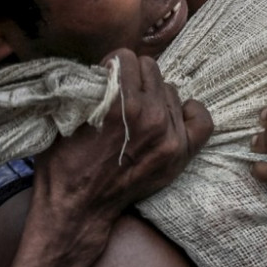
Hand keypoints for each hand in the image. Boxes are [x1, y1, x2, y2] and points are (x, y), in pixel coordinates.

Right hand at [29, 50, 212, 254]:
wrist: (78, 209)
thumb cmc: (65, 163)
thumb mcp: (67, 115)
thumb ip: (90, 86)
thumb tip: (109, 66)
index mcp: (119, 104)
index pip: (126, 57)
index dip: (111, 67)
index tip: (105, 79)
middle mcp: (150, 116)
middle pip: (151, 69)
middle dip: (133, 78)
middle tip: (120, 97)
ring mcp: (169, 136)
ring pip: (171, 89)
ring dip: (154, 96)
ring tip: (138, 114)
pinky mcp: (180, 154)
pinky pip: (201, 119)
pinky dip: (188, 112)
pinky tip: (171, 114)